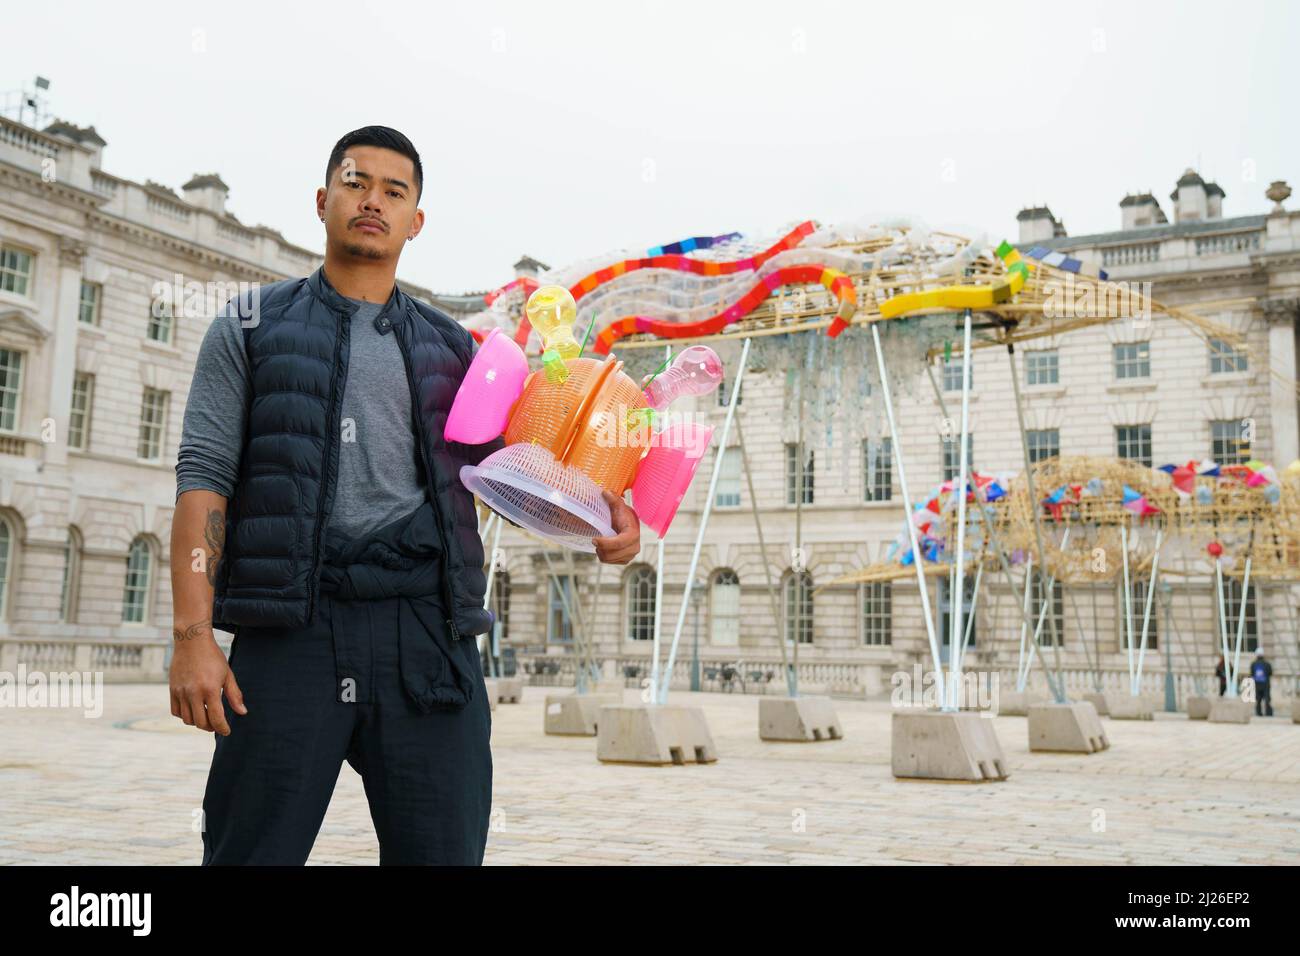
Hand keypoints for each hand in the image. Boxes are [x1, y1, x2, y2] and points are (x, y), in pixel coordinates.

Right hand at [169, 621, 246, 735]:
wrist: (192, 642)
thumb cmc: (213, 657)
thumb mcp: (228, 674)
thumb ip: (234, 695)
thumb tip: (242, 712)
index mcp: (210, 689)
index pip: (216, 718)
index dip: (222, 728)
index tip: (227, 731)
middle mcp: (194, 693)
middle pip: (201, 722)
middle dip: (211, 727)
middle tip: (217, 724)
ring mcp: (181, 692)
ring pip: (187, 719)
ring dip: (198, 722)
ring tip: (206, 717)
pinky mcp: (172, 690)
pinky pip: (176, 711)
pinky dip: (184, 716)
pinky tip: (193, 710)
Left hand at [593, 490, 640, 564]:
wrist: (628, 526)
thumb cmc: (623, 516)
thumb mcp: (618, 506)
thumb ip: (613, 499)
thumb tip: (606, 492)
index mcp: (633, 534)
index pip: (619, 543)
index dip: (605, 543)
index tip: (594, 539)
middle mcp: (634, 547)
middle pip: (612, 554)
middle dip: (601, 548)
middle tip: (595, 540)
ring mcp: (630, 555)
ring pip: (609, 559)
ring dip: (601, 552)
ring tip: (600, 543)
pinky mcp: (625, 560)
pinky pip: (609, 562)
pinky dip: (604, 556)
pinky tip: (604, 547)